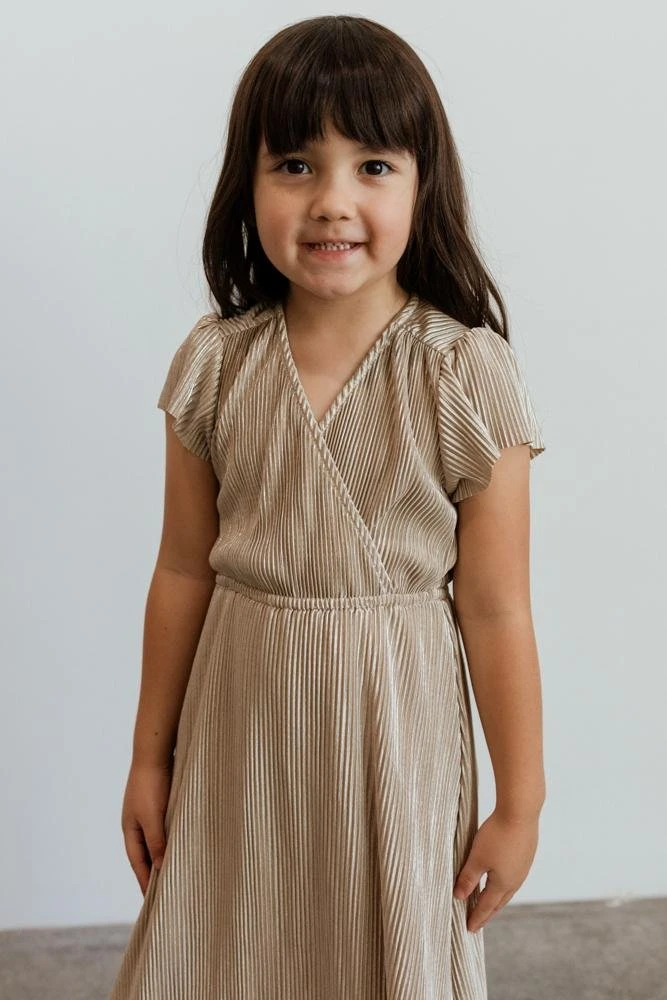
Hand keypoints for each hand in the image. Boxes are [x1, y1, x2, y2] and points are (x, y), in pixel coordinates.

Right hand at [120, 759, 173, 896]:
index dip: (146, 882)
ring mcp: (150, 813)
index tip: (153, 904)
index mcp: (130, 831)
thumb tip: (162, 870)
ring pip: (159, 842)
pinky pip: (168, 828)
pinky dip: (174, 840)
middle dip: (156, 874)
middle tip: (167, 895)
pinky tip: (185, 845)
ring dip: (166, 856)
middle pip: (147, 855)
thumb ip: (158, 844)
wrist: (155, 751)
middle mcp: (138, 824)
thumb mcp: (153, 818)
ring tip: (179, 874)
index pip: (139, 864)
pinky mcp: (162, 803)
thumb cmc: (151, 786)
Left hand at [452, 808, 539, 932]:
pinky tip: (501, 879)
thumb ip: (468, 878)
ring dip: (496, 899)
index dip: (477, 917)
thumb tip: (459, 897)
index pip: (487, 906)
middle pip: (499, 902)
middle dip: (487, 912)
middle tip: (478, 922)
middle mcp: (515, 879)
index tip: (469, 928)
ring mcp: (523, 868)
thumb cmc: (497, 834)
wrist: (521, 812)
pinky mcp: (526, 855)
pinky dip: (504, 885)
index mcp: (503, 884)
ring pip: (507, 890)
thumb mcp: (477, 858)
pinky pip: (513, 877)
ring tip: (489, 904)